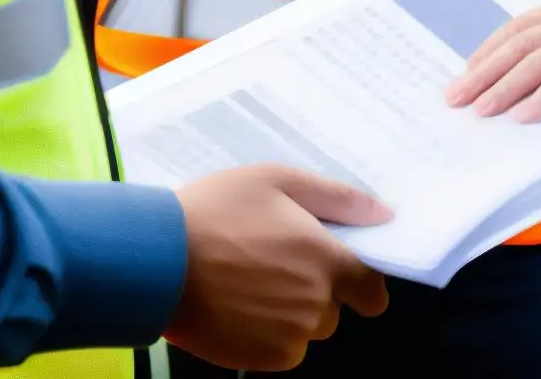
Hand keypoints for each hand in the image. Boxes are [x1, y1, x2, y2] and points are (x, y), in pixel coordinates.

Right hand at [163, 165, 391, 371]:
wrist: (158, 261)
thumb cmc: (216, 212)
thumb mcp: (277, 181)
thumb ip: (337, 199)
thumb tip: (383, 214)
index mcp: (326, 259)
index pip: (373, 289)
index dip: (360, 281)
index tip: (338, 270)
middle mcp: (316, 303)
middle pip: (334, 308)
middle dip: (315, 290)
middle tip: (273, 263)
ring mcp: (291, 336)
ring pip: (307, 329)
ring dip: (291, 313)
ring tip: (249, 282)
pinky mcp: (265, 359)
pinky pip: (283, 350)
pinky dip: (267, 334)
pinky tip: (238, 306)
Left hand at [445, 0, 540, 122]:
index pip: (522, 23)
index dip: (490, 50)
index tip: (469, 70)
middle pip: (518, 42)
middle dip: (482, 72)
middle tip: (455, 96)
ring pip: (534, 63)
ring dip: (501, 90)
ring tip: (478, 111)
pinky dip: (539, 101)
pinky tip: (520, 117)